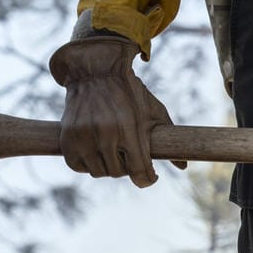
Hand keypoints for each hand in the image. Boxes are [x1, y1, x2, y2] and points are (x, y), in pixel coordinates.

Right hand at [48, 33, 180, 187]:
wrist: (96, 73)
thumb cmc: (130, 92)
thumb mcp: (154, 110)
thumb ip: (168, 137)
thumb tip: (184, 167)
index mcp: (129, 129)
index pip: (138, 170)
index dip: (147, 179)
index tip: (151, 178)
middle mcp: (105, 135)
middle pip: (118, 173)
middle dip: (128, 169)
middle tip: (130, 158)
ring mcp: (84, 138)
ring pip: (99, 172)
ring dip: (108, 168)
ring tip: (114, 154)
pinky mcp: (68, 138)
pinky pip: (78, 166)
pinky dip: (88, 165)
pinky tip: (97, 153)